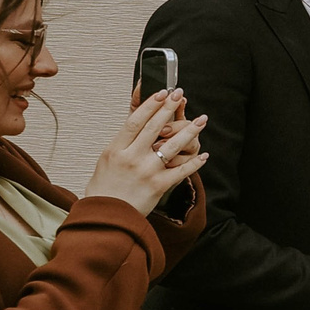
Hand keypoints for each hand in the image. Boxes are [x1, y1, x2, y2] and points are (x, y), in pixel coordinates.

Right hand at [83, 90, 208, 216]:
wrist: (105, 216)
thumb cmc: (104, 188)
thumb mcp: (106, 160)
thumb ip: (122, 144)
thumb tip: (136, 125)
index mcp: (115, 150)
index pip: (135, 121)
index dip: (150, 105)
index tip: (162, 93)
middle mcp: (131, 158)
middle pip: (154, 128)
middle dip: (169, 109)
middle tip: (180, 94)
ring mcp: (146, 171)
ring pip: (172, 146)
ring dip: (190, 131)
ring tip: (201, 119)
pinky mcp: (158, 185)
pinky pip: (181, 171)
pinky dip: (195, 163)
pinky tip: (204, 155)